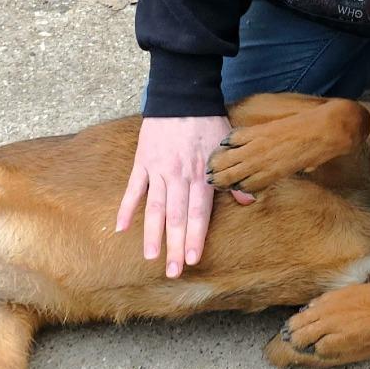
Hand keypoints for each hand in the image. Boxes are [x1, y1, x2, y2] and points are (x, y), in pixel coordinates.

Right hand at [116, 115, 253, 277]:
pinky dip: (126, 208)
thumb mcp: (229, 145)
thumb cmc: (208, 121)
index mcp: (201, 174)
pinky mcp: (143, 162)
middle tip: (173, 271)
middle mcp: (179, 175)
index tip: (192, 259)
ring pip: (155, 207)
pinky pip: (133, 188)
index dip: (196, 237)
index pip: (199, 213)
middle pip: (176, 217)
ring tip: (151, 257)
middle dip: (175, 246)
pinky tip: (121, 228)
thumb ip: (235, 175)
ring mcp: (158, 170)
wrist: (182, 96)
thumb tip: (248, 200)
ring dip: (152, 233)